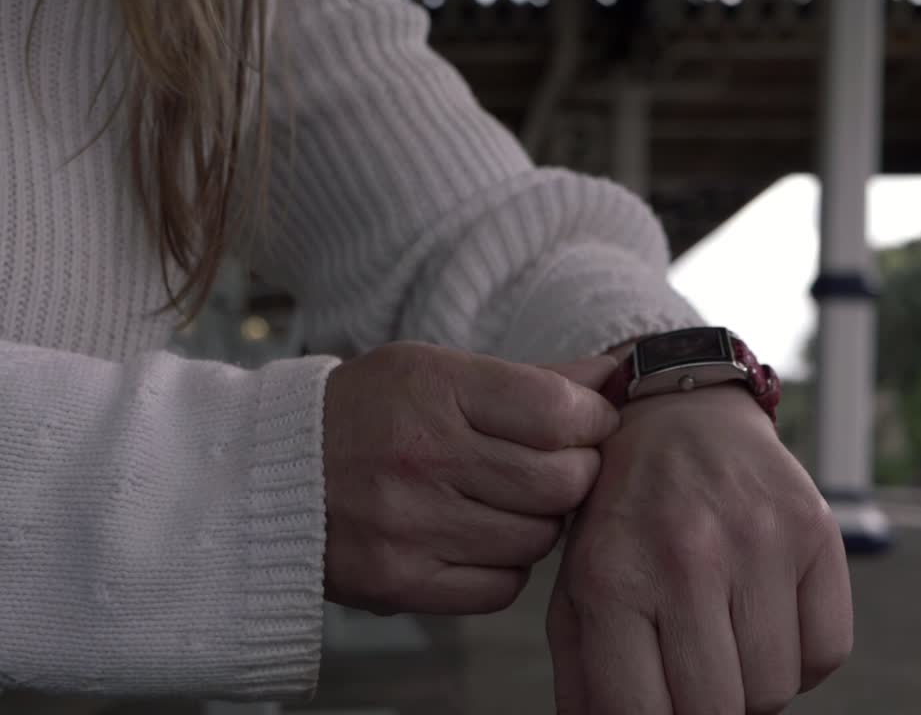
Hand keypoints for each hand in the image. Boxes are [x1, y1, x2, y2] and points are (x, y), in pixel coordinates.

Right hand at [322, 341, 618, 615]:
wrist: (267, 474)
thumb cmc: (367, 412)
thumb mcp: (438, 371)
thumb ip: (534, 379)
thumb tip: (616, 374)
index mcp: (434, 389)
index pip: (559, 412)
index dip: (592, 420)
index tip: (589, 422)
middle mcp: (422, 457)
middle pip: (561, 481)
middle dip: (576, 472)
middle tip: (557, 464)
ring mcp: (409, 526)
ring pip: (538, 537)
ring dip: (541, 520)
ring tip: (509, 498)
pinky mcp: (400, 584)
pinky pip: (502, 587)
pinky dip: (507, 565)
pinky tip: (481, 535)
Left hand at [547, 385, 852, 713]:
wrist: (679, 414)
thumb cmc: (622, 515)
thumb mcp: (578, 586)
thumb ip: (584, 677)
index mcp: (612, 578)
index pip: (641, 714)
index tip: (662, 708)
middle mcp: (687, 557)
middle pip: (718, 711)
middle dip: (707, 711)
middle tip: (695, 677)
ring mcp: (758, 540)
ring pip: (778, 689)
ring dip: (754, 684)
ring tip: (728, 638)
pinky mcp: (814, 529)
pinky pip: (828, 651)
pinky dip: (803, 657)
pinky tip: (770, 620)